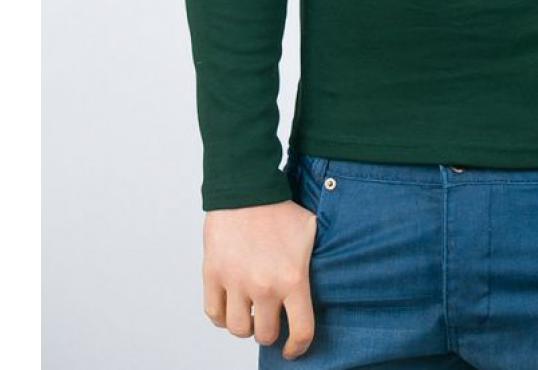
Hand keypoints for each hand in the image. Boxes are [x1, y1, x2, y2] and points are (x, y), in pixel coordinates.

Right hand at [202, 200, 318, 359]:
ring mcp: (236, 282)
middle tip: (270, 318)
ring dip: (245, 325)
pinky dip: (222, 316)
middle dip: (269, 331)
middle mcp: (264, 286)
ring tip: (250, 311)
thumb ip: (313, 261)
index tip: (293, 349)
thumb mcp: (310, 232)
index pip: (301, 331)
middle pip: (265, 335)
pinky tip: (231, 305)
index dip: (298, 347)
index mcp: (293, 278)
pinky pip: (214, 315)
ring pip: (238, 329)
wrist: (247, 187)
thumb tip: (325, 276)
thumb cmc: (280, 209)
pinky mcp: (213, 275)